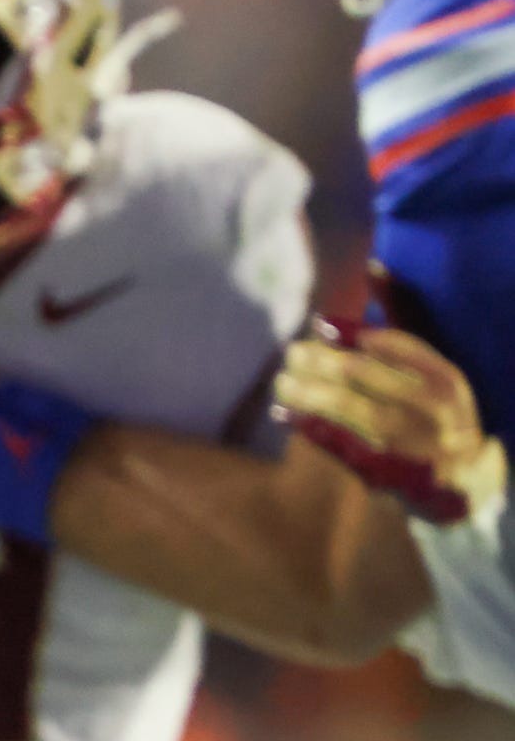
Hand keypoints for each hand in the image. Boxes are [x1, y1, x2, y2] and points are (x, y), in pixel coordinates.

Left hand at [277, 322, 506, 523]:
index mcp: (444, 377)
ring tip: (281, 381)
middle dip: (319, 361)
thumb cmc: (433, 406)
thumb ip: (402, 318)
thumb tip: (372, 267)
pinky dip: (308, 425)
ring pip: (347, 408)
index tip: (319, 325)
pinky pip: (338, 442)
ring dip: (306, 392)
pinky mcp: (385, 469)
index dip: (353, 333)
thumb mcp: (430, 365)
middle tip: (291, 353)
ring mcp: (408, 441)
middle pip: (363, 375)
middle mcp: (431, 408)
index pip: (399, 346)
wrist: (459, 473)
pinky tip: (283, 412)